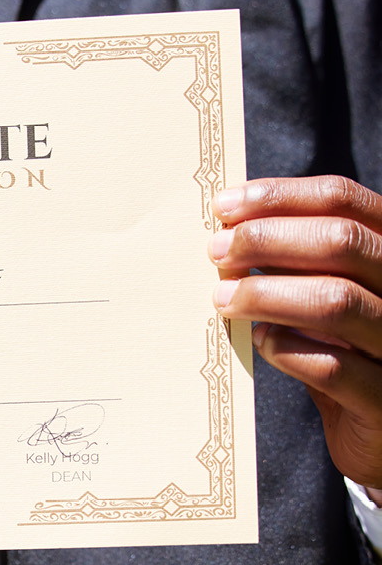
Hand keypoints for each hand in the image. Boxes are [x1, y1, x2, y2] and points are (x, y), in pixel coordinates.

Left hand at [211, 175, 381, 499]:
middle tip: (216, 252)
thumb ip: (298, 266)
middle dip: (267, 239)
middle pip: (342, 243)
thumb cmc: (348, 353)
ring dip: (267, 293)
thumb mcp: (331, 298)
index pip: (345, 201)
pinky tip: (261, 341)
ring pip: (337, 301)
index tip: (223, 206)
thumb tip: (228, 232)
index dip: (280, 197)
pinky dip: (288, 349)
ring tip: (223, 299)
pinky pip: (334, 366)